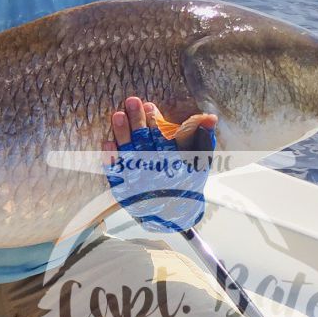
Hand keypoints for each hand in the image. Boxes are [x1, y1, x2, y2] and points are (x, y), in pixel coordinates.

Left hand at [105, 96, 216, 232]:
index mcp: (175, 168)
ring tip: (118, 115)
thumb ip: (204, 140)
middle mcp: (156, 176)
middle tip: (131, 102)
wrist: (173, 214)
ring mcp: (138, 184)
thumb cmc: (187, 183)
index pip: (164, 142)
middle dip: (138, 122)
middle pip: (144, 145)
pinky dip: (111, 160)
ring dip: (123, 135)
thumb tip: (210, 117)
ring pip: (128, 155)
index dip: (156, 124)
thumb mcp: (199, 163)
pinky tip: (107, 143)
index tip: (150, 106)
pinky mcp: (124, 190)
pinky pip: (115, 174)